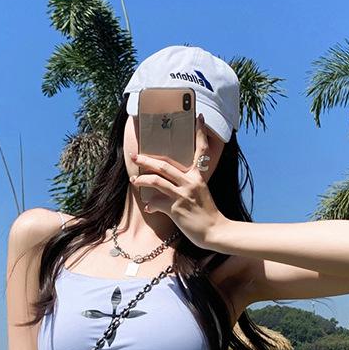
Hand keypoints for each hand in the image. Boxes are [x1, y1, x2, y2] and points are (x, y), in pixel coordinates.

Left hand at [130, 113, 226, 249]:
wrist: (214, 231)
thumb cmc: (207, 214)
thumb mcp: (201, 193)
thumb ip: (189, 184)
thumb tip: (170, 182)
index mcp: (198, 177)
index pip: (201, 150)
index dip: (200, 133)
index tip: (198, 118)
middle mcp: (191, 182)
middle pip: (164, 165)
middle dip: (147, 160)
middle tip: (135, 155)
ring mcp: (183, 195)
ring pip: (156, 180)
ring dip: (141, 180)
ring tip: (134, 180)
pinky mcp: (176, 209)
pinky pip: (156, 202)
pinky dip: (150, 204)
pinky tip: (149, 208)